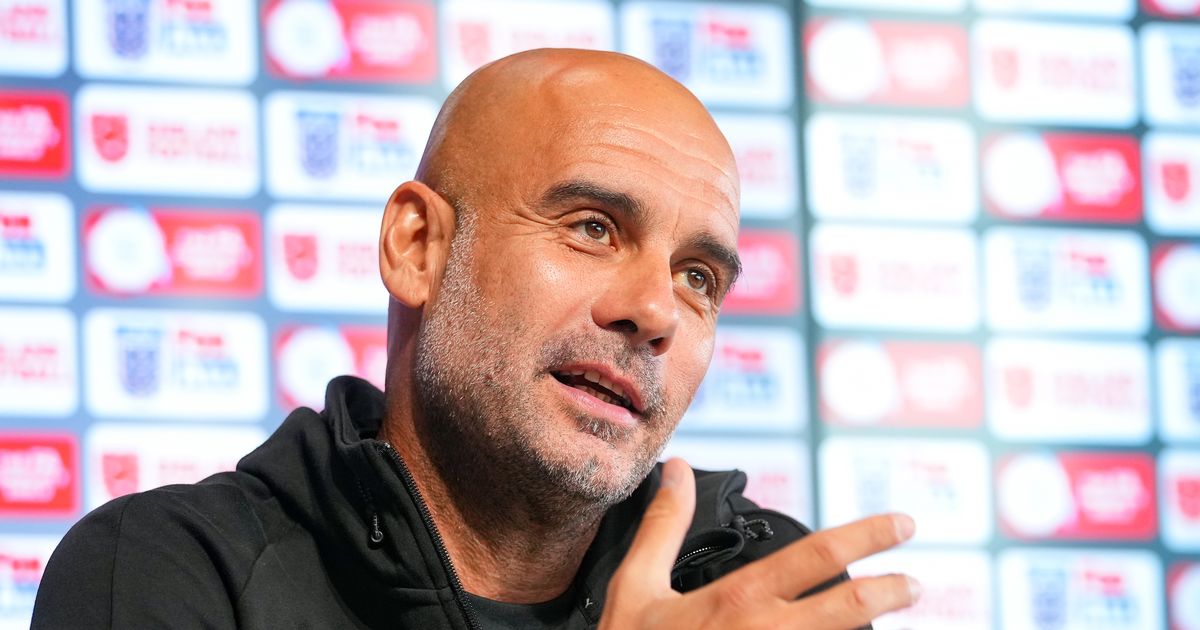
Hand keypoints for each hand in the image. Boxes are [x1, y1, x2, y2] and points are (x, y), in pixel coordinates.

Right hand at [599, 458, 920, 628]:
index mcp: (738, 599)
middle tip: (915, 584)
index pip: (817, 555)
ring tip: (885, 618)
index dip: (869, 536)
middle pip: (849, 608)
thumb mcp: (638, 586)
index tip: (903, 525)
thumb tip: (679, 469)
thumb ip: (664, 526)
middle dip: (890, 592)